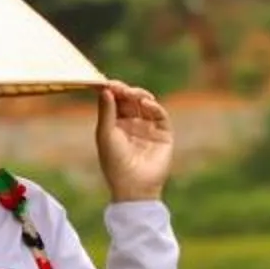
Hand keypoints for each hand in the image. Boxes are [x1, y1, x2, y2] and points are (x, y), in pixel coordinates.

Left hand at [95, 84, 173, 202]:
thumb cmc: (114, 163)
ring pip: (146, 104)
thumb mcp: (106, 134)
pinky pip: (160, 116)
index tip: (108, 82)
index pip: (116, 102)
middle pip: (131, 100)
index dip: (113, 91)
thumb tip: (105, 89)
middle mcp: (133, 124)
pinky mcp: (163, 134)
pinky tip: (146, 103)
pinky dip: (154, 107)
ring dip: (140, 95)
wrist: (133, 186)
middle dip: (126, 91)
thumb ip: (106, 111)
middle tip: (120, 87)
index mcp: (116, 125)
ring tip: (132, 94)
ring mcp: (149, 128)